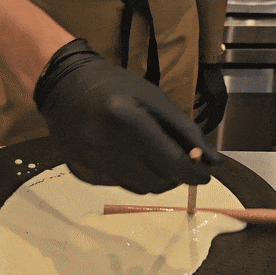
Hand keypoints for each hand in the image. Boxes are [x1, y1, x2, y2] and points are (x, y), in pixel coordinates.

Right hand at [34, 39, 221, 194]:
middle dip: (176, 177)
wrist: (63, 86)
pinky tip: (130, 157)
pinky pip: (120, 185)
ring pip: (140, 188)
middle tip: (180, 162)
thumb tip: (212, 161)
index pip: (172, 162)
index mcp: (128, 121)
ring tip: (155, 157)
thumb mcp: (154, 98)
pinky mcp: (83, 172)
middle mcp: (107, 146)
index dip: (194, 173)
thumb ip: (185, 130)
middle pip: (158, 182)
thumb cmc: (114, 86)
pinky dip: (133, 176)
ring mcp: (92, 163)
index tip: (205, 176)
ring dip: (156, 178)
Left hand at [193, 63, 227, 134]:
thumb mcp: (213, 97)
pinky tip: (192, 106)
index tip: (202, 133)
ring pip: (206, 109)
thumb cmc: (210, 79)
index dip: (210, 127)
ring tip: (193, 120)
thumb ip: (212, 110)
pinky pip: (202, 100)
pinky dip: (197, 104)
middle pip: (212, 115)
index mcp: (221, 102)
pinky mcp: (206, 89)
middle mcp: (218, 99)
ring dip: (200, 115)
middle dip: (204, 123)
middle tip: (196, 129)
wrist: (207, 62)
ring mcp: (212, 94)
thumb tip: (212, 123)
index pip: (217, 119)